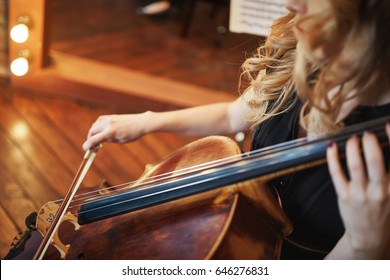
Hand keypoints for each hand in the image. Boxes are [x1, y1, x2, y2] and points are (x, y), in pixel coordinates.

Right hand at [83, 112, 151, 149]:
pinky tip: (100, 130)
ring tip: (97, 138)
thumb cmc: (133, 134)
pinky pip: (99, 120)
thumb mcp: (121, 141)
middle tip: (92, 145)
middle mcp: (108, 124)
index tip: (85, 149)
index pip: (94, 139)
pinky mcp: (111, 116)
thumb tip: (100, 140)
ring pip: (94, 125)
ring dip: (93, 132)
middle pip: (91, 131)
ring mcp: (109, 119)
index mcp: (110, 132)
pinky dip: (97, 125)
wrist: (142, 122)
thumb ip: (109, 140)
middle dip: (89, 139)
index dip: (87, 145)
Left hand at [326, 123, 389, 256]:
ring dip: (352, 148)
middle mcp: (380, 191)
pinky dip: (333, 158)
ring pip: (354, 166)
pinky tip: (331, 147)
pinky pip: (336, 174)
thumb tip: (382, 146)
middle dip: (370, 144)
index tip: (388, 124)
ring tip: (352, 139)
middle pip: (376, 162)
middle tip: (367, 134)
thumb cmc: (383, 210)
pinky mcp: (344, 197)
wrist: (371, 237)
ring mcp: (360, 194)